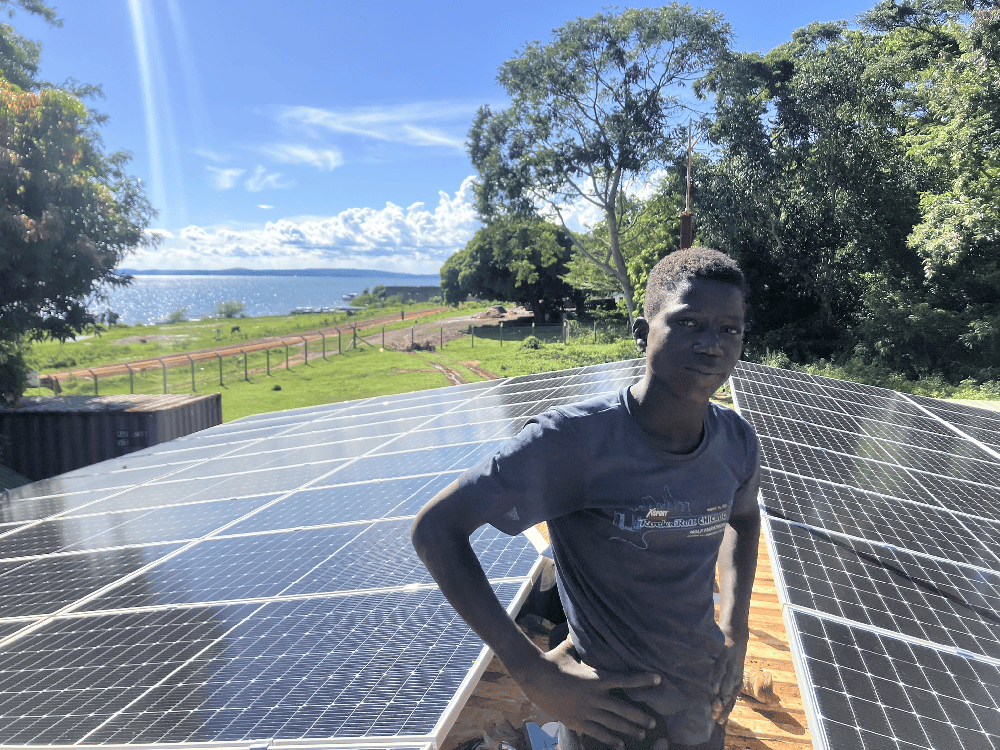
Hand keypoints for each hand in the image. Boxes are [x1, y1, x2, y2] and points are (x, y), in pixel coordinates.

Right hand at [515, 637, 661, 748]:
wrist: (534, 677)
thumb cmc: (551, 661)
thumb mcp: (567, 650)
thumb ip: (577, 642)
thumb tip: (578, 628)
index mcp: (596, 678)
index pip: (626, 679)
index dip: (643, 679)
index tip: (658, 679)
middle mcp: (594, 697)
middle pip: (624, 708)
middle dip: (640, 716)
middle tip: (652, 722)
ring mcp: (586, 711)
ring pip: (613, 723)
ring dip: (629, 730)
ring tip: (641, 735)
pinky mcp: (576, 721)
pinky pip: (597, 732)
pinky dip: (609, 739)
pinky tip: (619, 744)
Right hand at [709, 634, 747, 723]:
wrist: (737, 634)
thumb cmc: (731, 655)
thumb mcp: (730, 670)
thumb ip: (724, 681)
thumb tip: (715, 696)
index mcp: (737, 681)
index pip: (732, 700)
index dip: (727, 711)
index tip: (719, 722)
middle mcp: (736, 676)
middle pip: (730, 695)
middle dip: (723, 707)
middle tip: (715, 718)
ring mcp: (731, 667)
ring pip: (727, 686)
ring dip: (721, 697)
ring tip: (715, 708)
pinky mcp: (725, 657)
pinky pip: (721, 671)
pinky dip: (718, 681)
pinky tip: (715, 690)